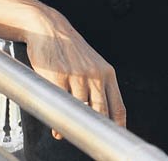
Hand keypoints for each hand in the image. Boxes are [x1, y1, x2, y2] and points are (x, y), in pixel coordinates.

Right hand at [23, 5, 125, 138]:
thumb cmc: (69, 49)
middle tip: (87, 139)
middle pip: (101, 114)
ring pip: (81, 112)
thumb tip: (100, 120)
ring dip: (73, 128)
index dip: (117, 129)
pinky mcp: (59, 77)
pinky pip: (61, 106)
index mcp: (107, 73)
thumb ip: (98, 88)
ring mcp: (77, 76)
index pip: (118, 108)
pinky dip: (59, 122)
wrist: (49, 28)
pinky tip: (57, 126)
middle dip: (95, 131)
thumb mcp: (92, 64)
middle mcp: (95, 75)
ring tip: (65, 132)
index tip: (112, 140)